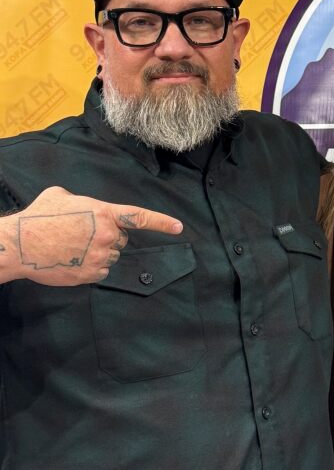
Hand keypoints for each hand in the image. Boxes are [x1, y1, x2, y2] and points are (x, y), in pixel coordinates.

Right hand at [0, 186, 182, 286]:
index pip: (140, 217)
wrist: (20, 244)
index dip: (162, 222)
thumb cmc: (38, 217)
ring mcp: (101, 256)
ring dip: (97, 252)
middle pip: (121, 239)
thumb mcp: (60, 196)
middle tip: (81, 235)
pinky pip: (100, 270)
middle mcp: (108, 235)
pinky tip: (71, 259)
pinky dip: (89, 267)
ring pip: (111, 255)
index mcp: (104, 213)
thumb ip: (80, 200)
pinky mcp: (92, 273)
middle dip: (107, 237)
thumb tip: (79, 204)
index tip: (178, 227)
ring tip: (72, 247)